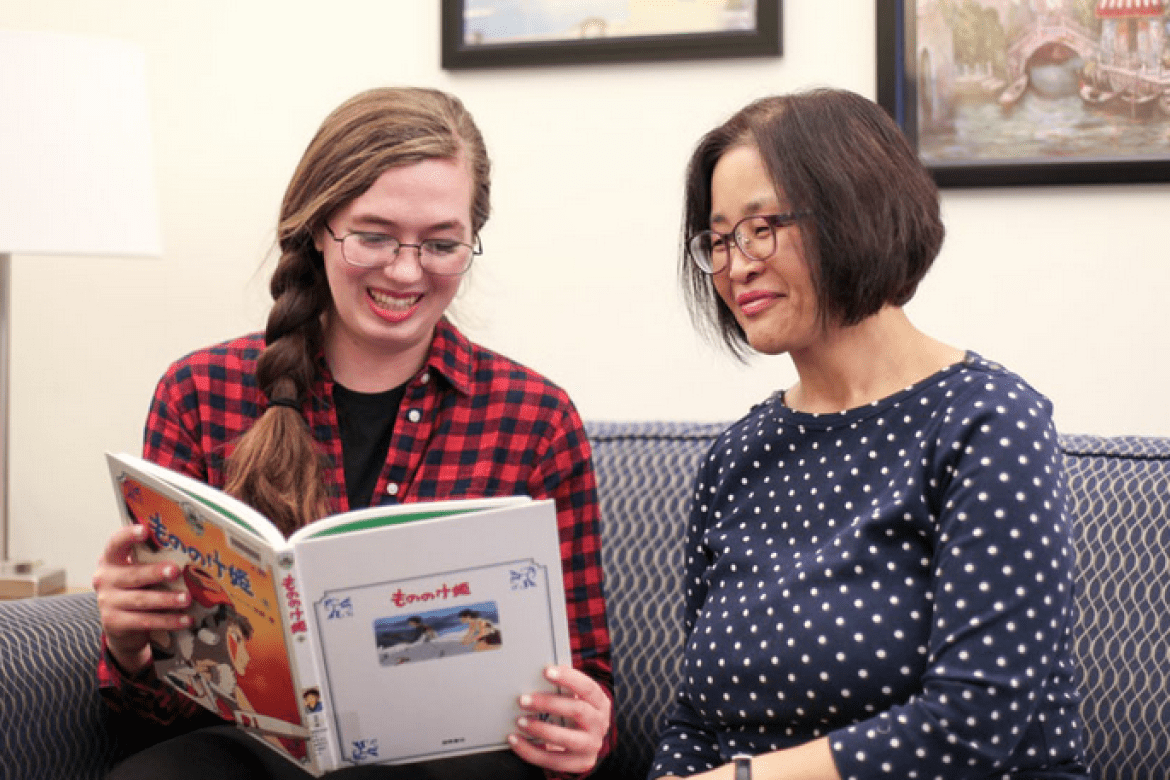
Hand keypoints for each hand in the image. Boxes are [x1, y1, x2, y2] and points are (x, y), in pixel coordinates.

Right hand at [93, 524, 190, 674]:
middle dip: (155, 573)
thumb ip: (152, 560)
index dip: (128, 536)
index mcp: (111, 560)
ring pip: (141, 600)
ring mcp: (108, 602)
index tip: (145, 530)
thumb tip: (189, 550)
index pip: (115, 543)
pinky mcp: (114, 623)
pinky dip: (168, 621)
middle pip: (132, 574)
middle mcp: (105, 579)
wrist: (120, 624)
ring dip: (167, 600)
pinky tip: (186, 620)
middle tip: (175, 571)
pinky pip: (144, 621)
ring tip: (187, 599)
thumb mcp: (138, 570)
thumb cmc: (136, 587)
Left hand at [508, 665, 611, 774]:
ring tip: (520, 721)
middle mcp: (600, 724)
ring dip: (540, 729)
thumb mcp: (576, 699)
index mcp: (600, 703)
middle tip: (523, 700)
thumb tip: (537, 672)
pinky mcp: (579, 764)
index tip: (546, 671)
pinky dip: (530, 751)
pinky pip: (552, 760)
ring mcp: (591, 746)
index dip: (569, 678)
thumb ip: (564, 688)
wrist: (586, 744)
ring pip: (566, 738)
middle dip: (548, 703)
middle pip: (577, 710)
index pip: (588, 688)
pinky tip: (515, 740)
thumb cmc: (575, 714)